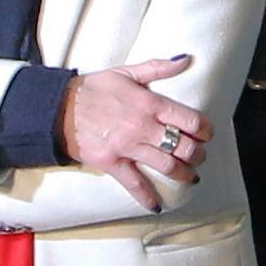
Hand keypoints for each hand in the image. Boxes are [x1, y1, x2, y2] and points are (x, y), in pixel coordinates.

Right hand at [62, 55, 210, 210]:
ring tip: (191, 176)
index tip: (207, 134)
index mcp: (148, 103)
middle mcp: (142, 126)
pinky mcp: (112, 163)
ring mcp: (127, 147)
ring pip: (166, 165)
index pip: (188, 119)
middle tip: (200, 156)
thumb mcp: (125, 72)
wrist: (58, 108)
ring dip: (184, 173)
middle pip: (182, 146)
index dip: (204, 130)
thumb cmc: (93, 89)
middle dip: (197, 154)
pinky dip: (147, 197)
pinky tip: (158, 206)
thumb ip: (157, 68)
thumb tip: (185, 59)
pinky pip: (134, 184)